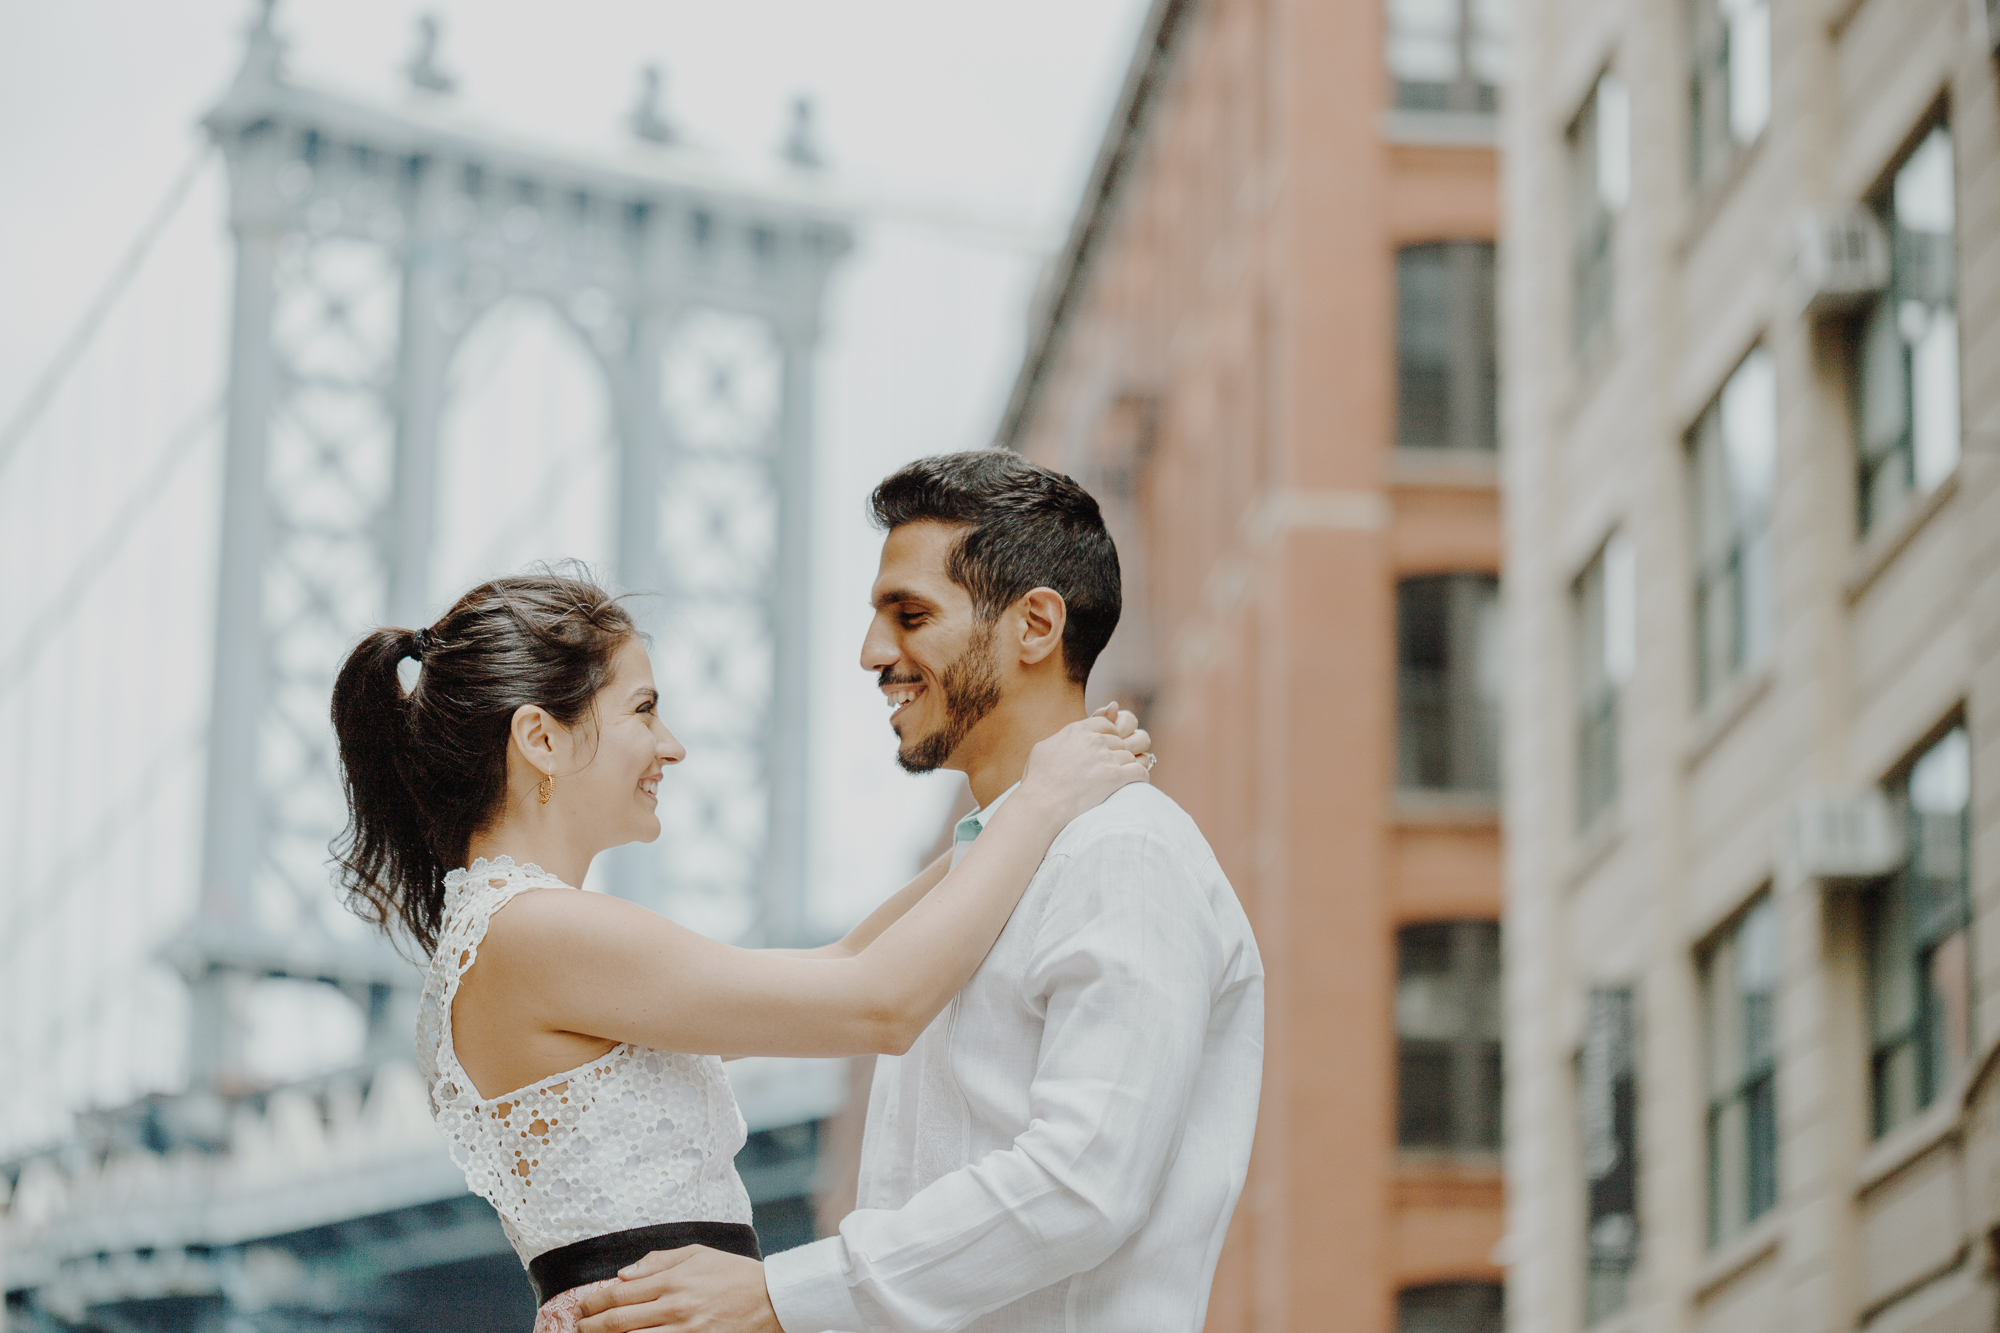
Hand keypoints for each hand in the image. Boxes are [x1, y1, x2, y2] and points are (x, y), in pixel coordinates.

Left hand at [574, 1246, 779, 1332]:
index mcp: (674, 1280)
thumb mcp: (697, 1254)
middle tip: (578, 1328)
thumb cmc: (733, 1273)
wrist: (771, 1299)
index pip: (620, 1293)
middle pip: (618, 1322)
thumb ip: (658, 1261)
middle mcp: (675, 1308)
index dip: (594, 1301)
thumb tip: (623, 1275)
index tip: (582, 1307)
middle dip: (591, 1327)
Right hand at [1018, 702, 1153, 825]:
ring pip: (1130, 755)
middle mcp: (1094, 740)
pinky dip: (1141, 776)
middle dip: (1119, 753)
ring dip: (1129, 766)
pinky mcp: (1116, 777)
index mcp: (1077, 730)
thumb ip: (1060, 737)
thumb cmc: (1038, 780)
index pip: (1106, 724)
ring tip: (1125, 776)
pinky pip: (1139, 771)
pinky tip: (1137, 781)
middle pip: (1120, 741)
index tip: (1109, 745)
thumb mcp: (1043, 748)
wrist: (1042, 803)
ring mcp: (1106, 758)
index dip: (1111, 734)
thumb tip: (1067, 736)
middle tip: (1115, 766)